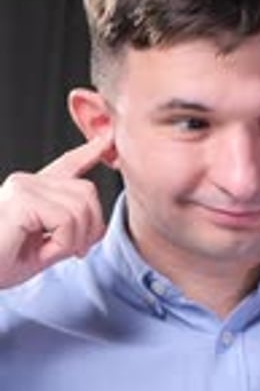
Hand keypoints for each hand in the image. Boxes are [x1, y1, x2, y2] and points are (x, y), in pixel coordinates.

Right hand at [0, 131, 113, 288]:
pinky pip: (67, 220)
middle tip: (69, 251)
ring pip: (82, 207)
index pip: (67, 165)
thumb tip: (96, 227)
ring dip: (74, 239)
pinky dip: (63, 244)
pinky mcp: (22, 200)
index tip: (106, 139)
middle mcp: (28, 182)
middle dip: (90, 227)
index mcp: (33, 190)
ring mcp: (24, 187)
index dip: (88, 152)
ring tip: (48, 252)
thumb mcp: (43, 249)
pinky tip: (41, 250)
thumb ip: (69, 234)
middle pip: (87, 192)